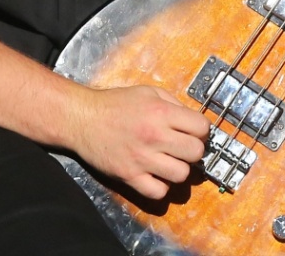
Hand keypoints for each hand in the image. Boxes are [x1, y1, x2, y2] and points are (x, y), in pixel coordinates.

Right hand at [65, 84, 210, 199]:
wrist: (82, 118)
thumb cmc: (115, 104)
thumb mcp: (148, 92)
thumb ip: (173, 104)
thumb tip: (194, 121)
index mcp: (161, 112)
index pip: (202, 128)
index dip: (201, 130)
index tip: (194, 131)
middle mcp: (155, 136)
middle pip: (196, 153)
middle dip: (193, 150)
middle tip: (182, 147)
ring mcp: (142, 159)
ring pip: (181, 175)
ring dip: (178, 169)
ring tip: (169, 161)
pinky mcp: (129, 176)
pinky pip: (158, 192)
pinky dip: (160, 186)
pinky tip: (155, 175)